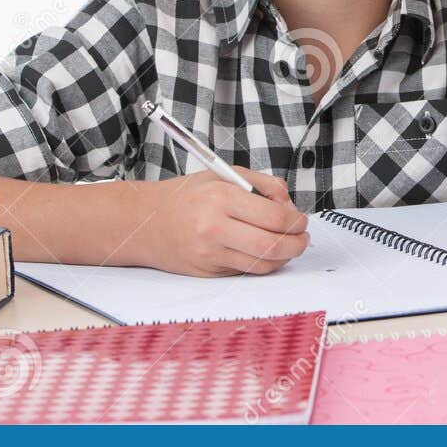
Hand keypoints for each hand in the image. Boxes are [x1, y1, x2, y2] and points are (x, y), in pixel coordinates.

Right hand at [127, 168, 309, 276]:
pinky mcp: (207, 272)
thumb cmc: (186, 195)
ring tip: (289, 245)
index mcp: (221, 198)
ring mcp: (209, 254)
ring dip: (284, 257)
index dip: (296, 222)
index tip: (301, 220)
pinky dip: (262, 264)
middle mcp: (214, 228)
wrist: (144, 221)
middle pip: (272, 246)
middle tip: (303, 237)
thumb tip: (290, 205)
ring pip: (261, 264)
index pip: (274, 218)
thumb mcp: (223, 174)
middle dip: (297, 244)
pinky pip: (245, 272)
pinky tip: (265, 252)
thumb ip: (262, 184)